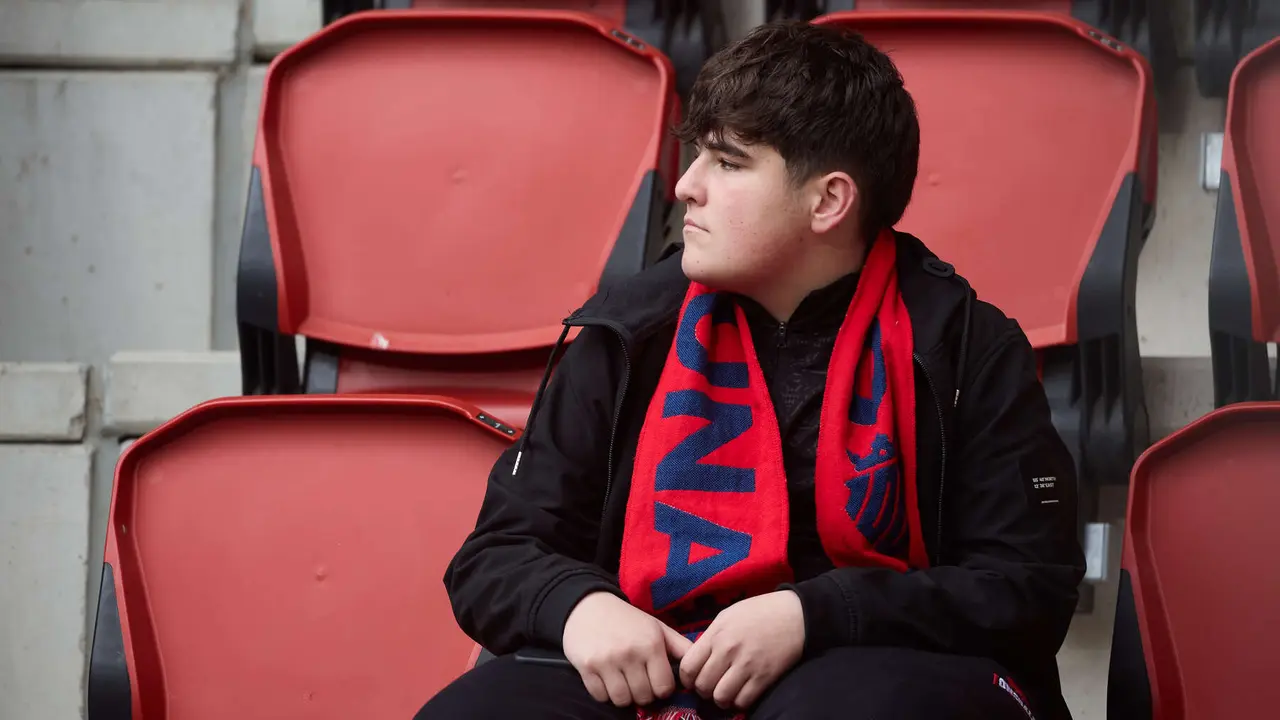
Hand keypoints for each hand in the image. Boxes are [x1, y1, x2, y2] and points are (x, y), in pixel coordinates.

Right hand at [563, 591, 693, 706]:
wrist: (589, 606)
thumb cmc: (628, 620)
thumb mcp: (657, 628)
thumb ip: (680, 647)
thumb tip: (700, 664)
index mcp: (651, 644)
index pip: (664, 688)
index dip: (662, 688)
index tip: (656, 680)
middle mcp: (630, 654)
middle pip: (644, 697)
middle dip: (644, 693)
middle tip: (638, 681)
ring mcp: (606, 662)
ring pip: (622, 700)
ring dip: (624, 695)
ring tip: (623, 681)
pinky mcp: (586, 667)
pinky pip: (600, 696)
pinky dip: (605, 693)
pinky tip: (607, 679)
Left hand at [678, 590, 804, 709]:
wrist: (794, 614)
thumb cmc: (759, 612)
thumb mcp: (727, 616)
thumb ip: (710, 638)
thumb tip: (697, 659)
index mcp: (716, 634)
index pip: (688, 667)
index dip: (687, 679)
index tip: (693, 680)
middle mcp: (728, 650)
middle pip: (703, 685)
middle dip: (704, 691)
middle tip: (711, 687)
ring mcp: (747, 665)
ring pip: (721, 697)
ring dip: (721, 698)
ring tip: (726, 692)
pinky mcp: (764, 677)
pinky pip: (743, 701)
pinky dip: (740, 701)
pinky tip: (742, 693)